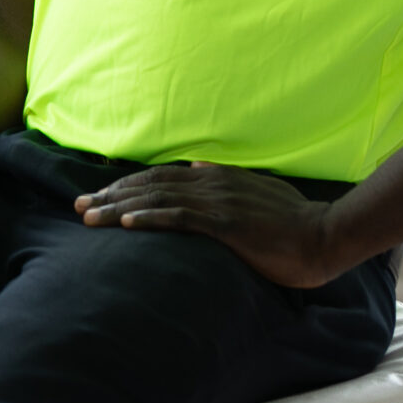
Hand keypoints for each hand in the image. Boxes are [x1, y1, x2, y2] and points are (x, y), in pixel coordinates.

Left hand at [75, 162, 340, 288]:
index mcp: (216, 177)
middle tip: (78, 205)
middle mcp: (211, 183)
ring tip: (88, 216)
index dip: (127, 185)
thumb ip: (226, 179)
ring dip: (118, 207)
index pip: (160, 178)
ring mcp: (218, 203)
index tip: (98, 194)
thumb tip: (197, 167)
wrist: (325, 235)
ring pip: (157, 200)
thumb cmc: (294, 219)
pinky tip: (125, 223)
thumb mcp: (257, 191)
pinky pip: (179, 219)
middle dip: (110, 195)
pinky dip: (149, 218)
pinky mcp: (226, 224)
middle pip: (150, 185)